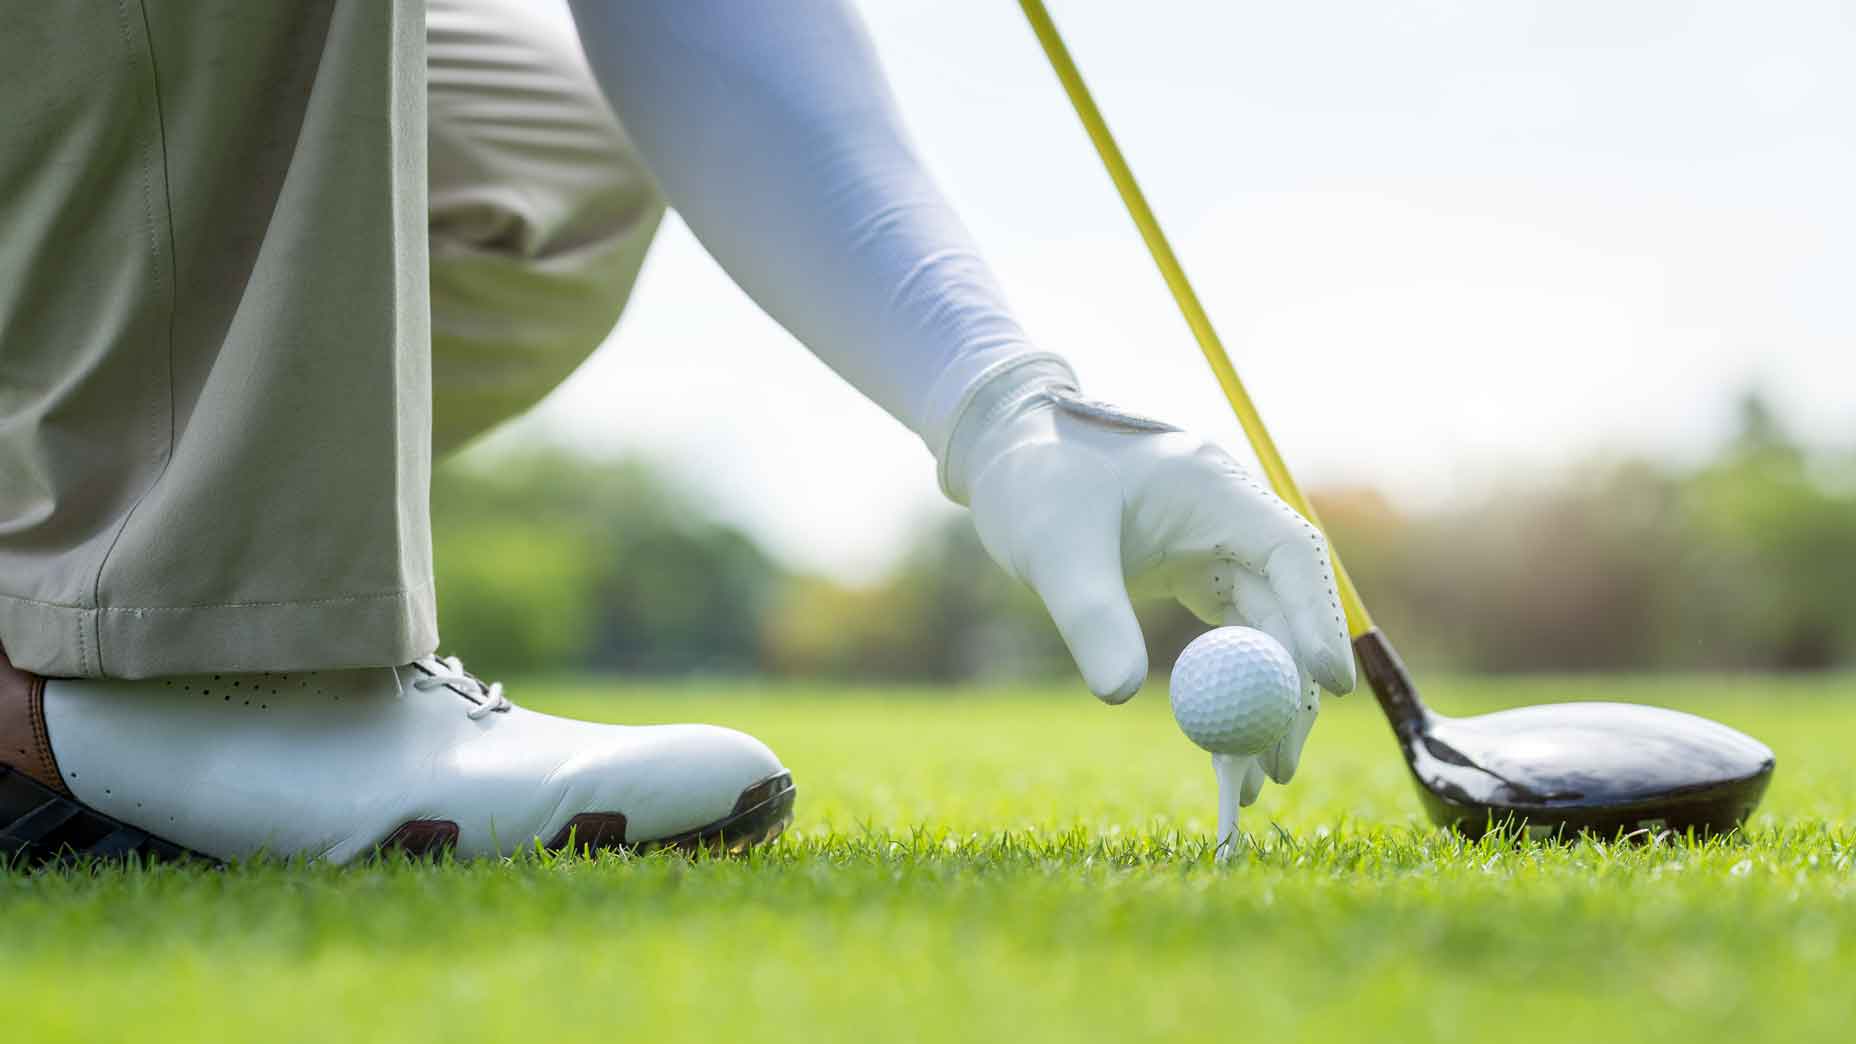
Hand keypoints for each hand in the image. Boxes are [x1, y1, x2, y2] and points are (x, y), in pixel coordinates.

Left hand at [943, 361, 1354, 785]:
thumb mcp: (1057, 552)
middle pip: (1285, 606)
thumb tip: (1119, 695)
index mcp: (1213, 487)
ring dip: (1264, 701)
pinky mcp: (1194, 567)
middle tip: (1278, 768)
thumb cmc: (1033, 482)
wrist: (1005, 448)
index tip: (1326, 685)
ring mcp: (1215, 542)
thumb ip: (1093, 618)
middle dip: (1289, 689)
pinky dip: (1230, 686)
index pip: (1290, 553)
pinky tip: (1226, 748)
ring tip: (1252, 783)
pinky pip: (1230, 634)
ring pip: (1263, 629)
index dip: (1315, 618)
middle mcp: (1229, 514)